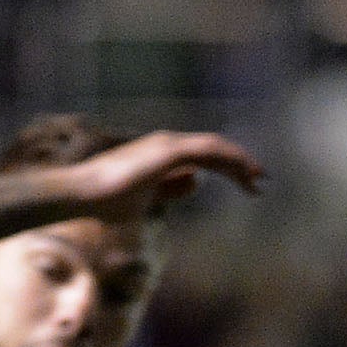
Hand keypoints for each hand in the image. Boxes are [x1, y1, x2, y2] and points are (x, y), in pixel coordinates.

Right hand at [67, 131, 265, 222]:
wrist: (84, 195)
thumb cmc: (108, 201)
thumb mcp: (149, 199)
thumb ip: (171, 189)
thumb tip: (196, 182)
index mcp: (165, 156)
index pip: (206, 158)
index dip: (230, 170)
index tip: (250, 185)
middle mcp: (168, 145)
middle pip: (214, 151)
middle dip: (241, 165)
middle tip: (262, 181)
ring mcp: (168, 145)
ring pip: (214, 148)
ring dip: (240, 161)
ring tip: (259, 178)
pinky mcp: (167, 151)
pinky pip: (206, 150)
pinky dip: (229, 158)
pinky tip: (245, 170)